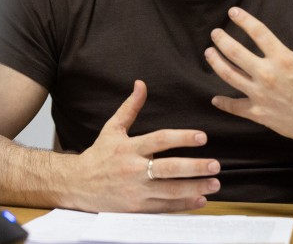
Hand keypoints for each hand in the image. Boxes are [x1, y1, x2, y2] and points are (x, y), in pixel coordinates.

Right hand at [68, 79, 220, 212]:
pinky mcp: (136, 208)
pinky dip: (183, 204)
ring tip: (214, 184)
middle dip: (194, 167)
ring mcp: (136, 190)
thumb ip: (130, 108)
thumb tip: (141, 84)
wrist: (77, 184)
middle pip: (168, 168)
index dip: (181, 138)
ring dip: (194, 188)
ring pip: (170, 190)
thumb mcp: (112, 128)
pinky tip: (200, 200)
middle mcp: (133, 169)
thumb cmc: (99, 155)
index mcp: (129, 148)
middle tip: (215, 164)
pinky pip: (164, 207)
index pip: (160, 140)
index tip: (202, 137)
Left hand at [204, 5, 292, 150]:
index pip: (258, 33)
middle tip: (214, 33)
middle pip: (235, 52)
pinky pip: (236, 108)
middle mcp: (267, 75)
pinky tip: (215, 99)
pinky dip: (224, 103)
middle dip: (222, 40)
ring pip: (229, 76)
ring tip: (208, 53)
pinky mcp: (259, 113)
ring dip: (216, 63)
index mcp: (283, 59)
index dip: (243, 20)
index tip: (232, 12)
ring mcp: (260, 95)